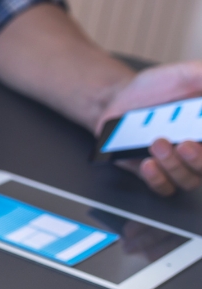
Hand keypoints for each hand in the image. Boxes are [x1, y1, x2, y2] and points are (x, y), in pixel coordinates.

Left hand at [97, 62, 201, 195]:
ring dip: (175, 165)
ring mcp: (180, 164)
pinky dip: (157, 178)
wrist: (120, 99)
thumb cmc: (158, 86)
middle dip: (199, 159)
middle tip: (185, 144)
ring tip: (157, 143)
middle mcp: (201, 149)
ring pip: (189, 180)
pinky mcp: (156, 174)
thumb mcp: (187, 74)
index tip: (201, 133)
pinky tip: (148, 163)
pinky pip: (163, 187)